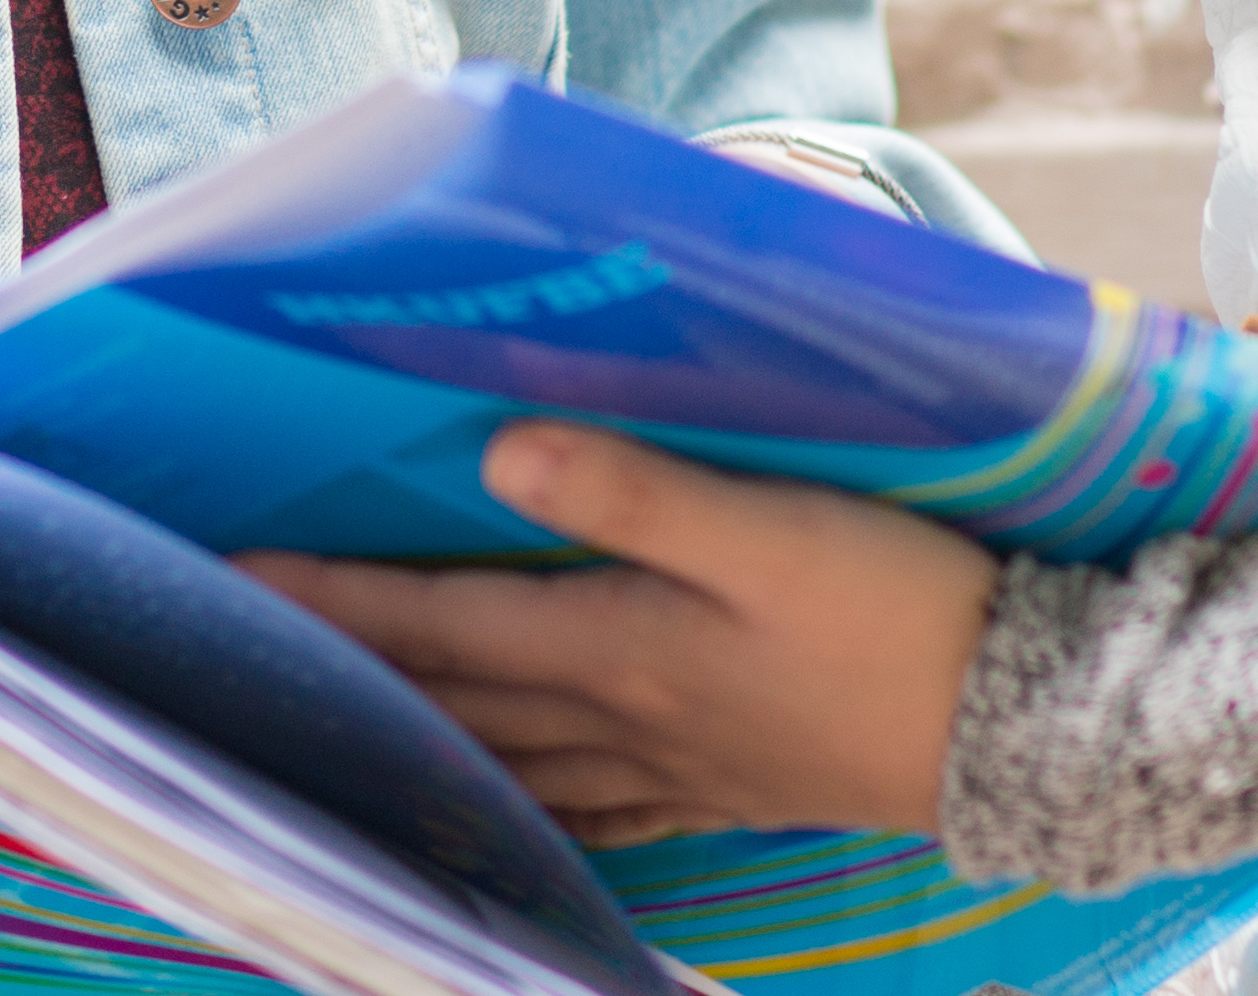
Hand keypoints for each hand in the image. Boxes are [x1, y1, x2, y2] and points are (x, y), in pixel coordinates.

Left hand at [243, 420, 998, 846]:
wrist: (1032, 728)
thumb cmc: (904, 609)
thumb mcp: (776, 530)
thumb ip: (637, 489)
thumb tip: (496, 452)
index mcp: (620, 646)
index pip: (436, 622)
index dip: (329, 598)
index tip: (225, 575)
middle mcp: (625, 717)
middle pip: (448, 695)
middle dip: (339, 666)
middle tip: (234, 649)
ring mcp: (674, 765)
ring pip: (503, 757)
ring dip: (410, 736)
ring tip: (331, 727)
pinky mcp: (726, 785)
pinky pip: (587, 804)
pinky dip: (522, 801)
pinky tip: (507, 803)